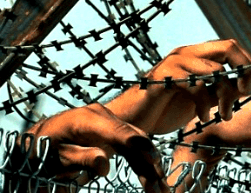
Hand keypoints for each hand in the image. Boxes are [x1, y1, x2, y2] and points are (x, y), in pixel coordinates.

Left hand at [9, 103, 167, 192]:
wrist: (38, 135)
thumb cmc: (41, 147)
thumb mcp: (55, 155)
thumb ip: (80, 158)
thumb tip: (104, 166)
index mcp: (88, 118)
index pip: (118, 131)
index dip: (137, 146)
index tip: (152, 160)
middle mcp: (104, 116)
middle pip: (135, 137)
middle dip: (150, 162)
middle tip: (159, 186)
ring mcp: (110, 123)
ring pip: (138, 143)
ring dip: (150, 166)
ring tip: (161, 188)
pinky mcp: (113, 133)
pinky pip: (132, 147)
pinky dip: (143, 163)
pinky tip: (153, 177)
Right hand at [107, 40, 250, 133]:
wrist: (131, 121)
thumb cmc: (166, 109)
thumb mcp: (202, 98)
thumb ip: (221, 89)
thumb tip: (246, 86)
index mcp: (196, 55)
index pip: (231, 46)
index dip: (247, 63)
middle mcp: (187, 53)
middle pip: (228, 46)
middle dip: (243, 69)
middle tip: (245, 92)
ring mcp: (174, 63)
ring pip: (216, 69)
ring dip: (226, 95)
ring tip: (224, 115)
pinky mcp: (163, 78)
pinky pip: (196, 85)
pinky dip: (205, 103)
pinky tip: (202, 117)